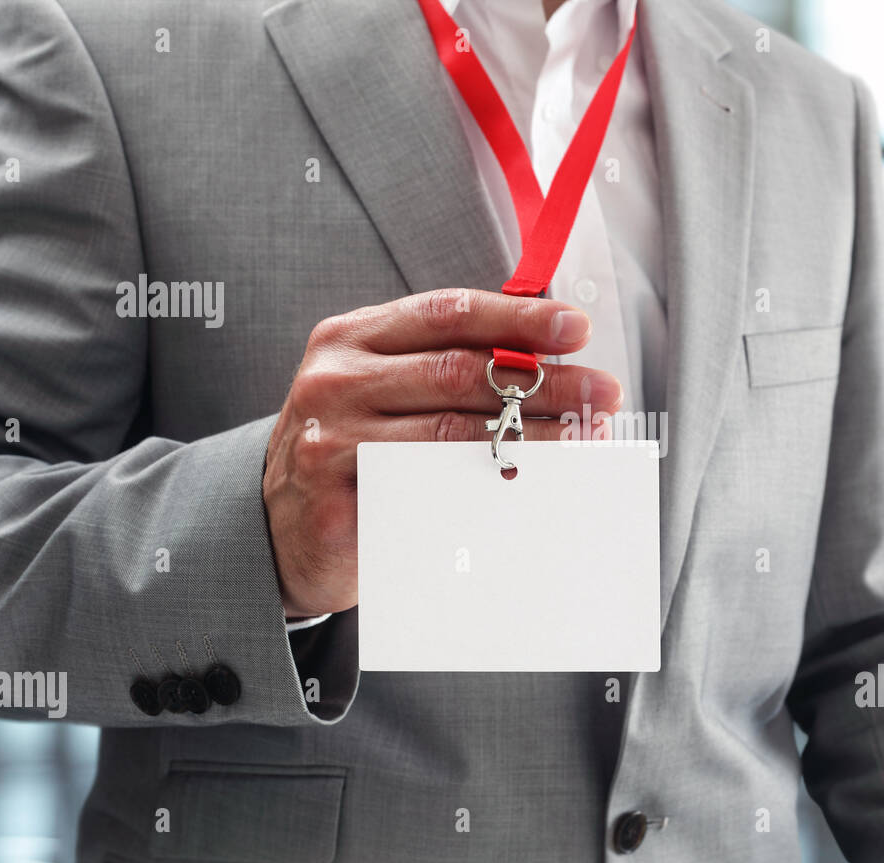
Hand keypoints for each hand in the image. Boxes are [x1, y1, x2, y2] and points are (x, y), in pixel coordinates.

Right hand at [263, 289, 622, 616]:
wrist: (278, 528)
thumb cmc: (350, 447)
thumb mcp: (379, 388)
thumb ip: (442, 363)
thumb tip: (546, 354)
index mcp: (351, 338)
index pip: (446, 313)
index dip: (517, 318)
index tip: (577, 327)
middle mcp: (336, 382)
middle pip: (460, 373)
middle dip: (544, 381)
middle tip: (604, 391)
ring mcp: (332, 443)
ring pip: (454, 434)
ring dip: (534, 436)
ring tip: (587, 438)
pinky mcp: (338, 504)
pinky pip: (432, 492)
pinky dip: (492, 487)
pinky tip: (537, 485)